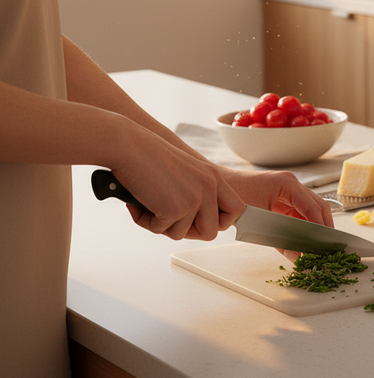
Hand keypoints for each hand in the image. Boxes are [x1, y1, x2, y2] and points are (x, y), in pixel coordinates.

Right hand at [111, 128, 246, 240]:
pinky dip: (146, 222)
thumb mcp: (187, 172)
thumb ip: (198, 192)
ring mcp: (195, 198)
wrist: (130, 147)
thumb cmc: (149, 158)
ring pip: (182, 235)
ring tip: (149, 205)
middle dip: (188, 232)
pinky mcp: (176, 208)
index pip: (236, 210)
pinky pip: (160, 231)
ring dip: (162, 226)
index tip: (202, 222)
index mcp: (215, 177)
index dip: (220, 222)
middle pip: (212, 232)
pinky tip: (139, 203)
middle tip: (169, 220)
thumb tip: (197, 224)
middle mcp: (210, 187)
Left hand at [219, 168, 335, 260]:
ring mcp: (288, 193)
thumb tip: (296, 256)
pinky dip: (302, 229)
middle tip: (327, 246)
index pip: (312, 206)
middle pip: (318, 207)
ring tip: (317, 247)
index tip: (325, 242)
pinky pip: (298, 216)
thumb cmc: (234, 196)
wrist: (217, 190)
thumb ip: (279, 238)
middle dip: (323, 227)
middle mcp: (292, 186)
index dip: (320, 226)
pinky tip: (302, 243)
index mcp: (288, 183)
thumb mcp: (258, 219)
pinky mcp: (282, 202)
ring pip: (310, 212)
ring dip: (314, 229)